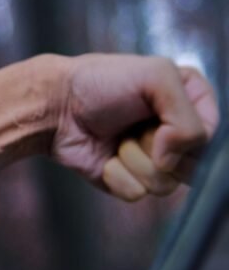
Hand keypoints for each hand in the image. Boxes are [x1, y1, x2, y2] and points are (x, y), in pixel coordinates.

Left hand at [51, 54, 218, 200]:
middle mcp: (176, 134)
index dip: (187, 136)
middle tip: (136, 127)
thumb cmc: (101, 82)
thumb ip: (186, 117)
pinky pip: (137, 193)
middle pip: (194, 165)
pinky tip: (105, 156)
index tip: (161, 123)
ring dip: (135, 161)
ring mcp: (153, 160)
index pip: (212, 136)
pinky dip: (117, 176)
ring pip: (166, 184)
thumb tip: (171, 161)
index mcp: (191, 102)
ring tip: (119, 139)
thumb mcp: (157, 76)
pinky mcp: (129, 180)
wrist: (57, 106)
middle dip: (159, 149)